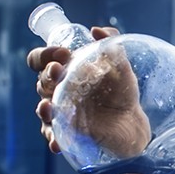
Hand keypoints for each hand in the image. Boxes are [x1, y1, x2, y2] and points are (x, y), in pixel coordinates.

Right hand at [27, 27, 150, 157]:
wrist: (133, 122)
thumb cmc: (121, 91)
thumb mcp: (120, 66)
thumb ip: (111, 44)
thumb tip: (97, 31)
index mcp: (64, 72)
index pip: (41, 60)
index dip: (46, 54)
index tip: (63, 53)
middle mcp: (57, 91)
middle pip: (41, 82)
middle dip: (47, 75)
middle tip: (60, 71)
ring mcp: (61, 112)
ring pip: (43, 109)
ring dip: (43, 107)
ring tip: (48, 106)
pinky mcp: (68, 132)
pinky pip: (53, 136)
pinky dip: (53, 138)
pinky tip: (57, 142)